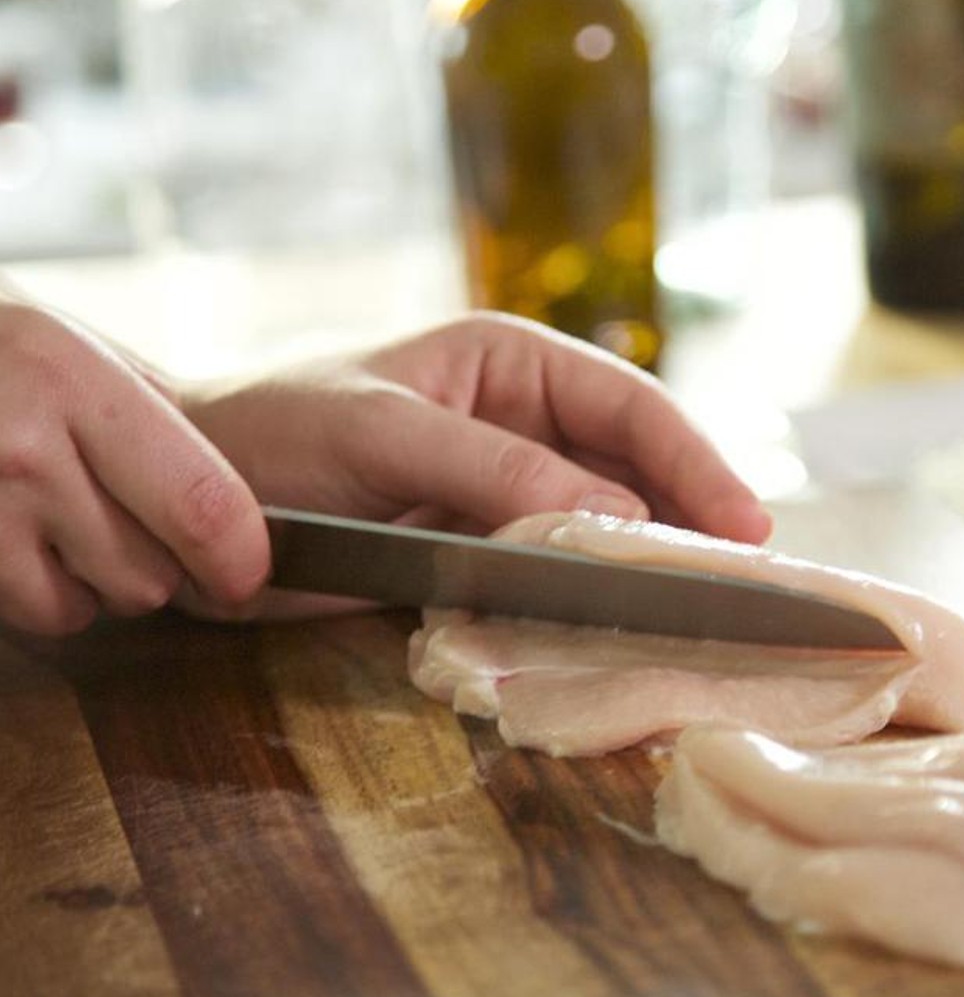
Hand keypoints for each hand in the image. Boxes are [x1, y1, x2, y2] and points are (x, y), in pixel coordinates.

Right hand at [0, 295, 268, 635]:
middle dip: (154, 570)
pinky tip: (14, 544)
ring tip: (54, 526)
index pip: (201, 504)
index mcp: (72, 380)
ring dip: (86, 589)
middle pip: (147, 575)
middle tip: (123, 525)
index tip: (248, 574)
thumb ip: (153, 419)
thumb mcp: (69, 354)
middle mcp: (18, 446)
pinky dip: (33, 597)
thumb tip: (246, 513)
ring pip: (83, 610)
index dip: (238, 560)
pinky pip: (26, 617)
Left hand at [183, 312, 771, 615]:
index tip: (746, 526)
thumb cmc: (272, 432)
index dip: (697, 463)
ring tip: (705, 614)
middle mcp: (523, 423)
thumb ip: (496, 468)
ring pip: (605, 529)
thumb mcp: (384, 432)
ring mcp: (506, 493)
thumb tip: (616, 518)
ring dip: (651, 569)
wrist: (185, 502)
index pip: (631, 406)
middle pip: (636, 471)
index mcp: (511, 363)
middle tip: (746, 584)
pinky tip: (623, 632)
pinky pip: (556, 576)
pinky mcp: (481, 553)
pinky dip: (592, 603)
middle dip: (691, 519)